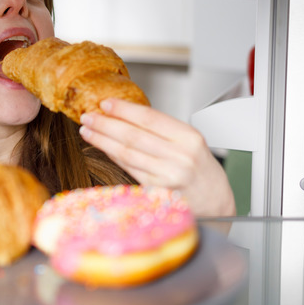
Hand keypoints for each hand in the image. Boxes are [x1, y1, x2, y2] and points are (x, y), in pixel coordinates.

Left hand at [78, 98, 235, 216]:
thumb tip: (124, 114)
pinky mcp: (157, 192)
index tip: (105, 103)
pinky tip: (102, 149)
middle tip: (88, 116)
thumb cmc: (200, 169)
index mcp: (189, 138)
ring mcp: (168, 176)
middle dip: (106, 124)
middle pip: (134, 136)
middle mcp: (180, 157)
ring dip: (103, 141)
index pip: (150, 118)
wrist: (215, 201)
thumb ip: (162, 129)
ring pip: (128, 153)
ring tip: (88, 131)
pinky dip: (114, 157)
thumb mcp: (190, 142)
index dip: (124, 110)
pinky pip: (129, 169)